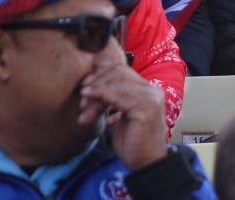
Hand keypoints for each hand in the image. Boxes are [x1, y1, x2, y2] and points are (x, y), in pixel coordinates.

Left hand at [79, 49, 167, 171]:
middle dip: (97, 81)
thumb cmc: (133, 143)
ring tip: (82, 103)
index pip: (122, 70)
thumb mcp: (122, 116)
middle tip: (82, 94)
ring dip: (95, 91)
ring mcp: (150, 98)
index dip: (101, 74)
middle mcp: (152, 90)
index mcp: (148, 90)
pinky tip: (89, 102)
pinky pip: (118, 96)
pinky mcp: (146, 109)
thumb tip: (96, 87)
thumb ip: (116, 100)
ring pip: (116, 83)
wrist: (146, 164)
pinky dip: (100, 96)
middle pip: (119, 72)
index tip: (85, 85)